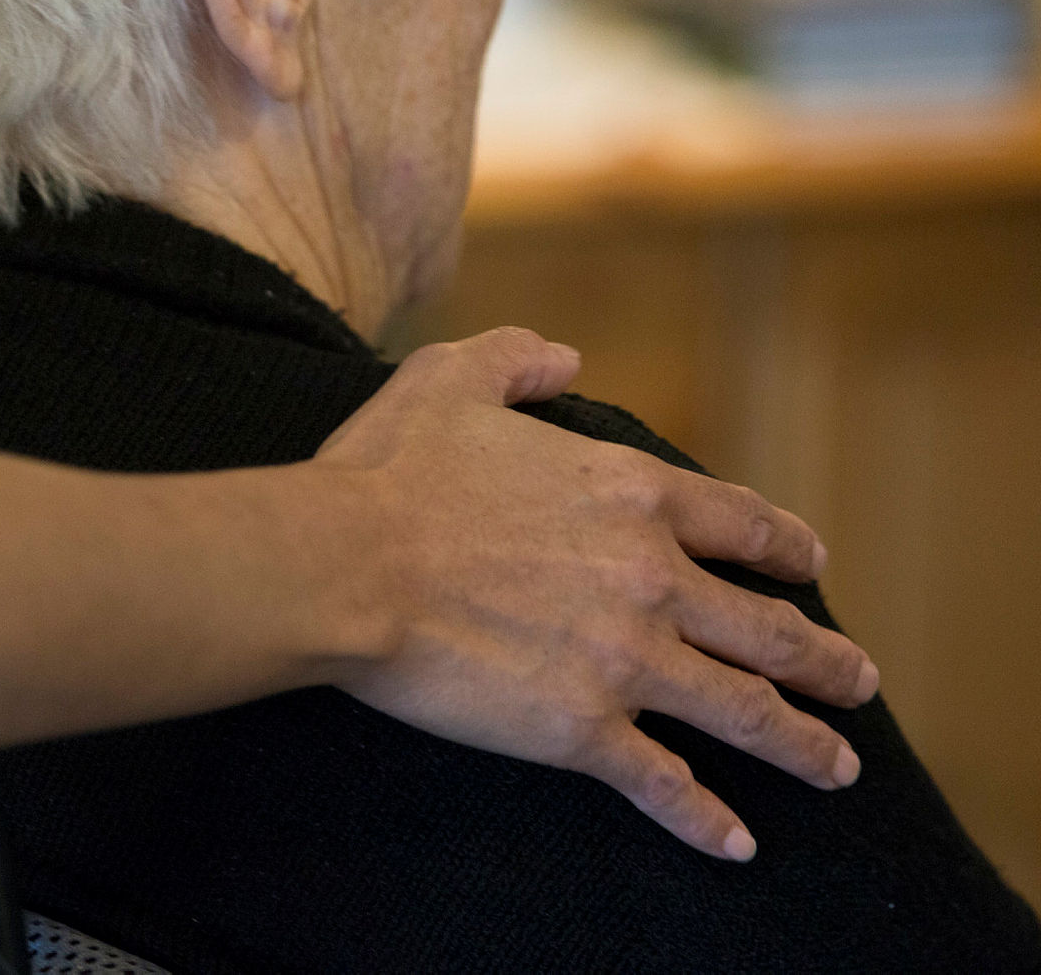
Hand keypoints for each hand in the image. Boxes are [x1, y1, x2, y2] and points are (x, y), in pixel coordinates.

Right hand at [319, 327, 876, 861]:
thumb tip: (565, 359)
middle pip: (770, 628)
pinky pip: (664, 783)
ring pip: (745, 711)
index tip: (812, 569)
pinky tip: (738, 845)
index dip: (789, 549)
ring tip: (839, 768)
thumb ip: (517, 359)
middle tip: (859, 682)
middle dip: (825, 659)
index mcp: (631, 495)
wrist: (344, 566)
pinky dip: (706, 820)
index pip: (744, 524)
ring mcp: (626, 661)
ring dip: (802, 743)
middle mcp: (651, 579)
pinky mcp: (582, 730)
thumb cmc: (390, 473)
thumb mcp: (452, 379)